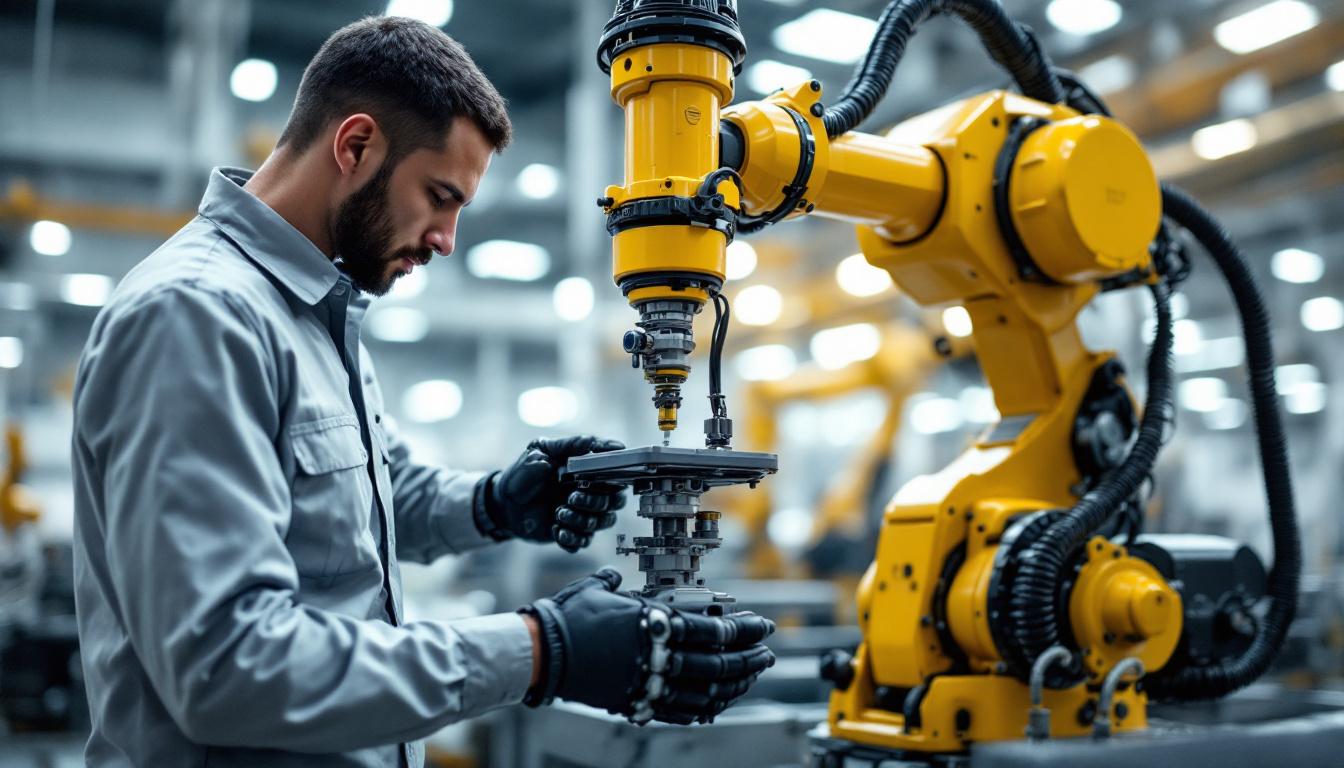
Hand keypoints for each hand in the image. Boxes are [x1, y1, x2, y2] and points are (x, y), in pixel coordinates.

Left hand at [484, 436, 626, 551]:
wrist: (502, 502)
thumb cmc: (523, 472)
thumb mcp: (541, 451)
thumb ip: (568, 446)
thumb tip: (594, 441)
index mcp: (587, 473)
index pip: (616, 477)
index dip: (614, 479)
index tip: (600, 478)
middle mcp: (589, 494)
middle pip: (613, 503)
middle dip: (595, 502)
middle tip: (570, 498)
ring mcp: (581, 514)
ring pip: (601, 523)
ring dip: (582, 520)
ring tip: (558, 514)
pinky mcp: (570, 533)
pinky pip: (583, 542)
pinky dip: (572, 538)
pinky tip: (556, 531)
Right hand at [521, 567, 775, 724]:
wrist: (539, 652)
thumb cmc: (567, 617)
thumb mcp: (597, 589)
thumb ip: (615, 584)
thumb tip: (616, 579)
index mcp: (653, 622)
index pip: (712, 630)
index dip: (743, 630)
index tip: (762, 627)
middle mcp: (655, 655)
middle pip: (716, 665)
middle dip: (748, 660)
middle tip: (766, 655)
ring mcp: (646, 682)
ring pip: (703, 692)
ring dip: (732, 686)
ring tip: (748, 678)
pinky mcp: (633, 702)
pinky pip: (677, 711)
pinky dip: (702, 708)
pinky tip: (715, 704)